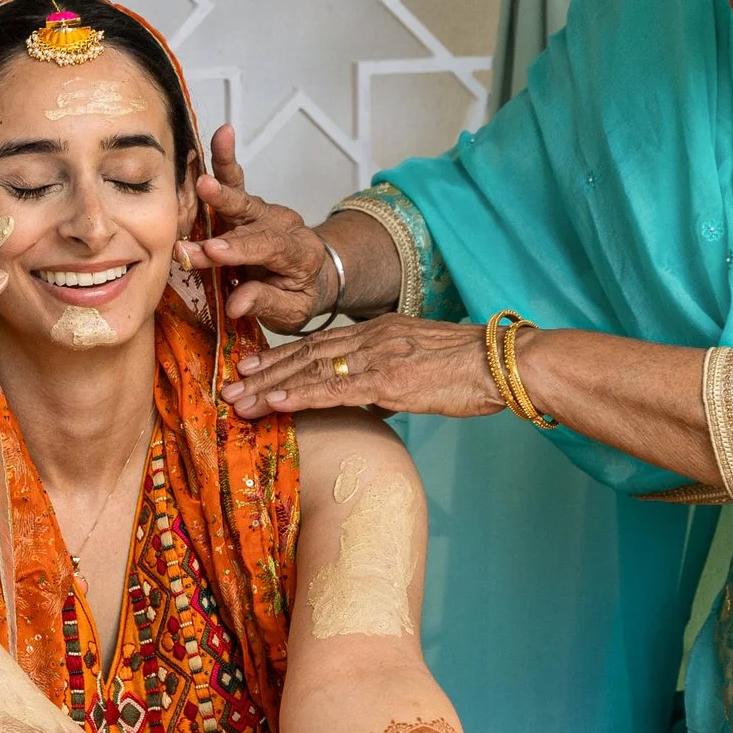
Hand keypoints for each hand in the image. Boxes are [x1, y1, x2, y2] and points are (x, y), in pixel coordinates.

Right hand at [179, 125, 334, 330]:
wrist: (313, 275)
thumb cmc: (299, 294)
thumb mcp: (292, 310)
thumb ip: (265, 303)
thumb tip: (235, 305)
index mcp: (299, 253)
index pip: (267, 249)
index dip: (238, 250)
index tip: (210, 252)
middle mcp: (284, 225)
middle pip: (251, 220)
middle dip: (222, 216)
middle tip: (201, 206)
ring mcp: (265, 212)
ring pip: (241, 195)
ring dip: (221, 182)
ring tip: (204, 173)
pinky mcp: (248, 205)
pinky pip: (236, 180)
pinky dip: (226, 159)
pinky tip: (222, 134)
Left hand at [223, 315, 502, 417]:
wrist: (503, 362)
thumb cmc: (471, 367)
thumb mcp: (422, 361)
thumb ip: (391, 374)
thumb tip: (374, 396)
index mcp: (378, 330)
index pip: (318, 342)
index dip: (281, 355)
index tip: (251, 366)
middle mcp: (371, 338)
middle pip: (304, 354)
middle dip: (263, 372)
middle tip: (229, 386)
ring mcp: (377, 358)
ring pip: (310, 371)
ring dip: (270, 388)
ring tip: (238, 400)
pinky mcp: (388, 381)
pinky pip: (334, 389)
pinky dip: (300, 396)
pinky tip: (274, 403)